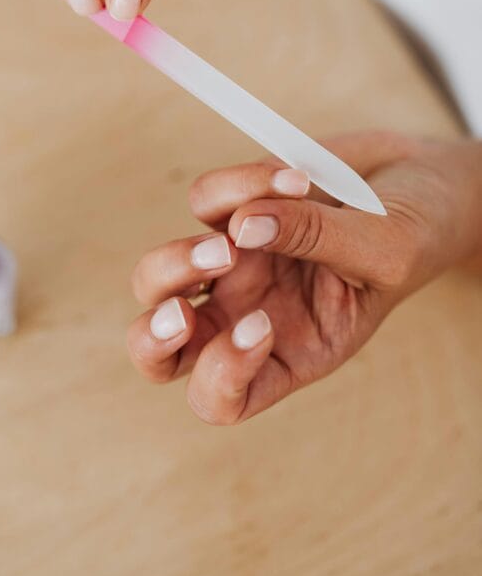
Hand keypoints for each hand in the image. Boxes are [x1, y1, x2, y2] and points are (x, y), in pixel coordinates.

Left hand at [127, 132, 481, 424]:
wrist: (418, 179)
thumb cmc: (414, 235)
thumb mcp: (386, 250)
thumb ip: (319, 240)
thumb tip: (242, 224)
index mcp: (287, 354)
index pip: (221, 398)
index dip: (220, 375)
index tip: (262, 323)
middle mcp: (247, 313)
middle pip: (160, 349)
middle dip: (156, 329)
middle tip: (194, 300)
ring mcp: (234, 263)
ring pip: (156, 279)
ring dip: (179, 256)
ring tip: (244, 225)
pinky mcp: (232, 207)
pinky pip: (205, 201)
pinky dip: (238, 184)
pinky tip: (297, 176)